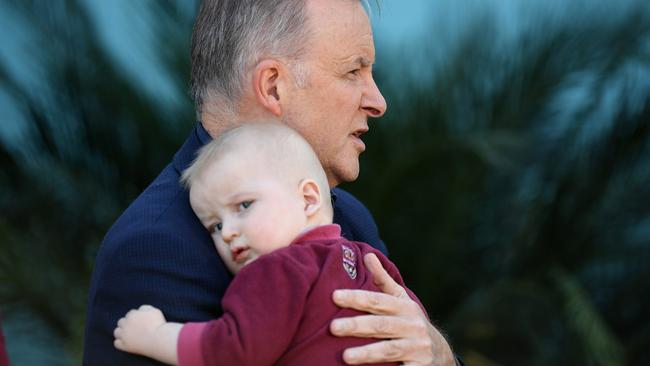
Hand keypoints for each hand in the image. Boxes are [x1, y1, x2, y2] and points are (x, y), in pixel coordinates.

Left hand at [114, 305, 165, 354]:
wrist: (159, 339)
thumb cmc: (158, 324)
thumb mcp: (154, 311)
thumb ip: (145, 308)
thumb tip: (139, 309)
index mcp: (132, 315)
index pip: (130, 314)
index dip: (135, 318)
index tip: (140, 322)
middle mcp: (125, 324)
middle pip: (121, 322)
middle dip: (126, 324)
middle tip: (134, 328)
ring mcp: (124, 336)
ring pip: (116, 332)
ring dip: (121, 332)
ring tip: (128, 335)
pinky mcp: (124, 345)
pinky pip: (116, 343)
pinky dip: (120, 342)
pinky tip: (126, 342)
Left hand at [330, 253, 454, 365]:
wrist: (440, 353)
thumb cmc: (410, 322)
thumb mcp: (400, 300)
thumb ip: (383, 280)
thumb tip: (368, 255)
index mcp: (404, 307)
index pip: (378, 301)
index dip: (357, 298)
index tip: (334, 296)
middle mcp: (412, 327)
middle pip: (381, 325)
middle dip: (356, 326)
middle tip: (332, 327)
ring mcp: (417, 349)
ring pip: (389, 350)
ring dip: (367, 353)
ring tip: (345, 356)